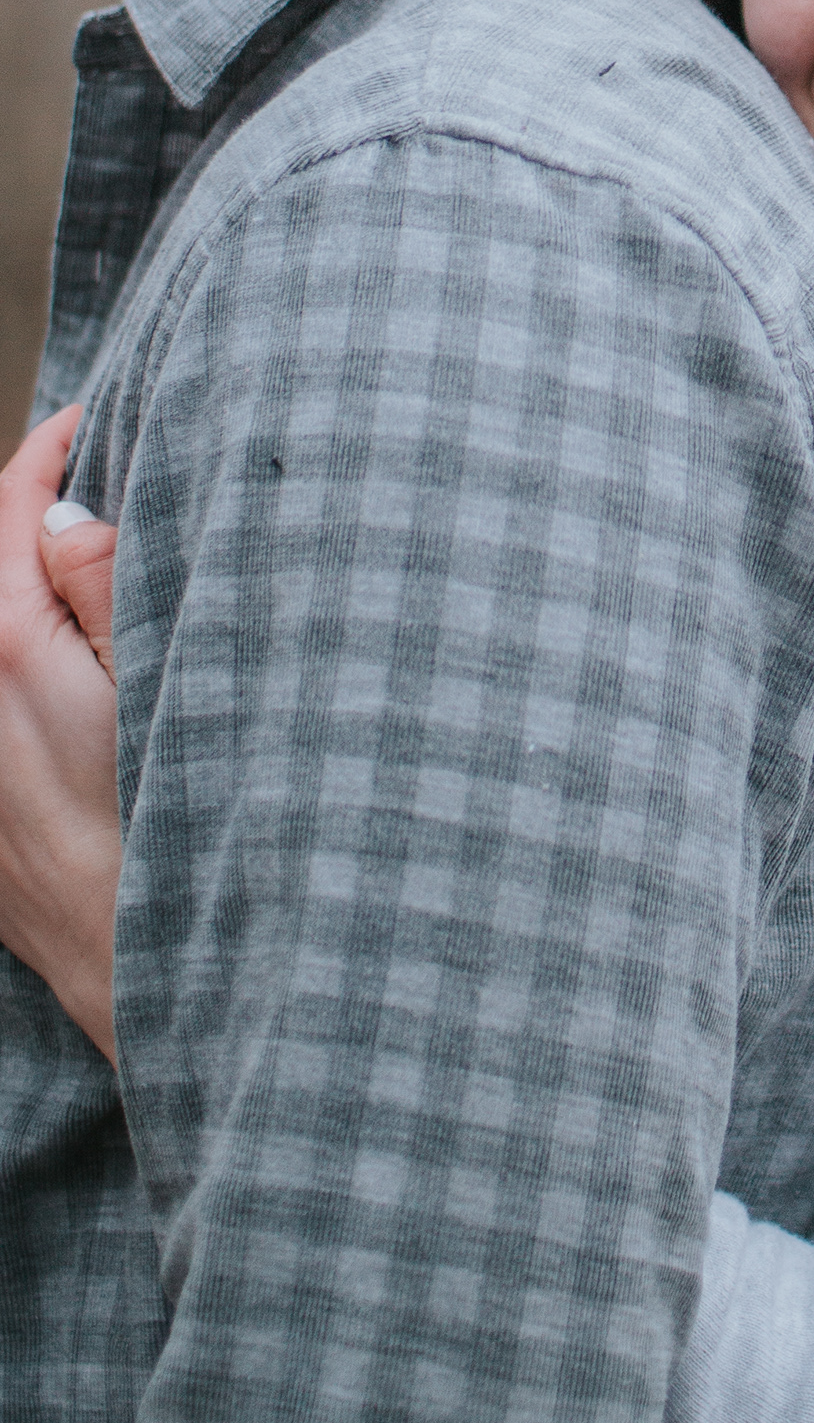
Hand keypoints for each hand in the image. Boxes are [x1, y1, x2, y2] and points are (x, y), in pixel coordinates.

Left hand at [0, 409, 121, 1060]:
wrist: (173, 999)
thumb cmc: (186, 845)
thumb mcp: (166, 693)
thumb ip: (107, 592)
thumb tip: (61, 517)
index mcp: (13, 664)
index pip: (5, 524)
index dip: (44, 459)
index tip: (88, 423)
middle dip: (27, 520)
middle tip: (92, 474)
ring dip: (27, 594)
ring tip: (84, 558)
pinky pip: (3, 716)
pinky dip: (28, 665)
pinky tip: (75, 672)